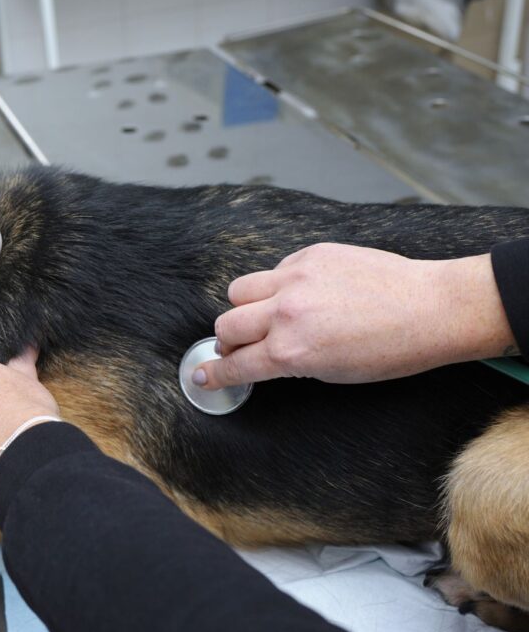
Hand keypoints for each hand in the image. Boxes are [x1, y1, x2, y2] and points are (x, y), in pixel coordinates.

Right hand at [193, 243, 515, 388]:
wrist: (431, 308)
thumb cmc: (391, 350)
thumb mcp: (333, 373)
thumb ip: (290, 363)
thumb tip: (264, 358)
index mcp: (290, 351)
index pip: (235, 365)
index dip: (214, 374)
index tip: (200, 376)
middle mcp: (284, 312)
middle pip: (226, 325)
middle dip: (227, 342)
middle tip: (238, 348)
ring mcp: (295, 278)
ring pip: (239, 290)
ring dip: (243, 308)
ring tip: (264, 315)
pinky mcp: (310, 254)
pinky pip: (274, 271)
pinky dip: (278, 286)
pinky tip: (305, 294)